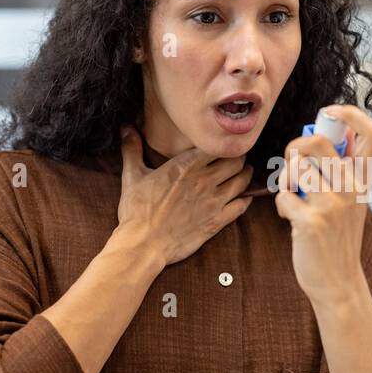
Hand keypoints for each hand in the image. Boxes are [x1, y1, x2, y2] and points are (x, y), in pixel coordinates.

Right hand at [116, 126, 254, 266]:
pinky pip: (241, 206)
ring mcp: (213, 201)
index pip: (216, 146)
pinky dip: (246, 199)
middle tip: (238, 158)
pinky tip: (245, 197)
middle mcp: (204, 180)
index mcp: (185, 166)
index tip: (223, 144)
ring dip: (245, 175)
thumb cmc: (137, 211)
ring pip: (241, 182)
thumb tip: (126, 128)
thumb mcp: (132, 176)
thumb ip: (132, 149)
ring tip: (245, 172)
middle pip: (235, 162)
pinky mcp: (217, 221)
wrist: (143, 244)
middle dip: (238, 158)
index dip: (223, 143)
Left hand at [274, 105, 371, 305]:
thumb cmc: (338, 239)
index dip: (349, 112)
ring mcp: (332, 204)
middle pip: (317, 140)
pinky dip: (281, 204)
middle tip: (293, 165)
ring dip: (284, 176)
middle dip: (294, 146)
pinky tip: (291, 218)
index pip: (371, 132)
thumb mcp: (352, 202)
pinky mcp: (311, 222)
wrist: (338, 283)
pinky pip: (283, 196)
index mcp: (362, 180)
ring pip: (296, 165)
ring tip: (291, 192)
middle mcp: (351, 188)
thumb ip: (344, 170)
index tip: (329, 113)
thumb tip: (332, 134)